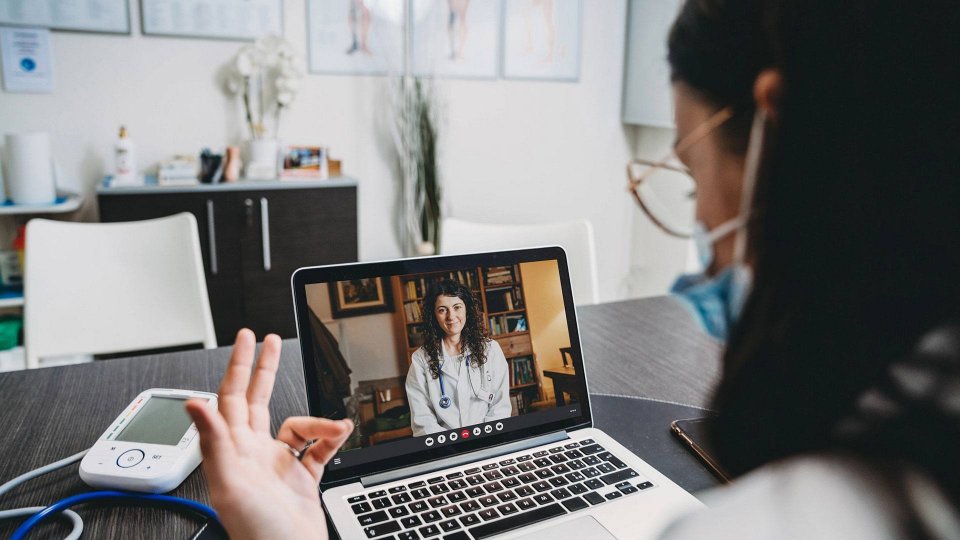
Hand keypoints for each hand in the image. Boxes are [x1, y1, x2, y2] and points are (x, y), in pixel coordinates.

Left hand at [185, 329, 353, 539]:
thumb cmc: (257, 531)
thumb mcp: (229, 484)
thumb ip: (213, 441)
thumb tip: (195, 404)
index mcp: (233, 450)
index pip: (232, 396)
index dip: (238, 365)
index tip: (245, 338)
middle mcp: (253, 453)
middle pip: (257, 400)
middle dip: (264, 369)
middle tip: (270, 341)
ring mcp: (278, 465)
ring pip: (296, 424)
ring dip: (317, 421)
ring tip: (333, 427)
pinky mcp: (302, 478)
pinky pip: (319, 448)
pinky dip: (331, 438)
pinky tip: (340, 435)